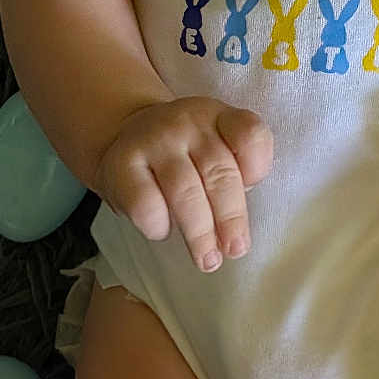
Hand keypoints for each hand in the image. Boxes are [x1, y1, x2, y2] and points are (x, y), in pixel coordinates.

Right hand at [92, 97, 272, 273]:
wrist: (126, 135)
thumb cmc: (185, 154)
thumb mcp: (217, 148)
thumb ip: (235, 174)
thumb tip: (235, 229)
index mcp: (219, 118)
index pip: (249, 134)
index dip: (257, 165)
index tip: (252, 190)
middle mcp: (188, 122)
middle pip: (219, 171)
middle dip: (231, 217)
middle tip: (235, 249)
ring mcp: (154, 140)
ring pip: (184, 191)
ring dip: (199, 232)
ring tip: (208, 260)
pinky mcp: (121, 163)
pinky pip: (146, 204)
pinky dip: (159, 225)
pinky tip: (163, 231)